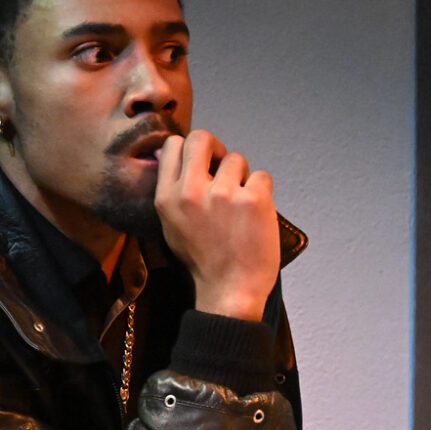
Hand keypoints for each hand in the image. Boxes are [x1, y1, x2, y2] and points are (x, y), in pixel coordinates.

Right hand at [154, 129, 278, 320]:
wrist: (229, 291)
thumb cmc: (203, 260)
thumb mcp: (171, 225)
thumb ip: (171, 190)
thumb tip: (169, 152)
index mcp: (167, 197)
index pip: (174, 145)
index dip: (192, 149)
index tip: (204, 163)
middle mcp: (191, 191)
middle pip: (203, 138)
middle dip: (217, 149)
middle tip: (225, 169)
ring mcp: (223, 194)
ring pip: (237, 158)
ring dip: (243, 177)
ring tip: (241, 206)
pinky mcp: (253, 200)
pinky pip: (262, 176)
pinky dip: (263, 192)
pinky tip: (257, 214)